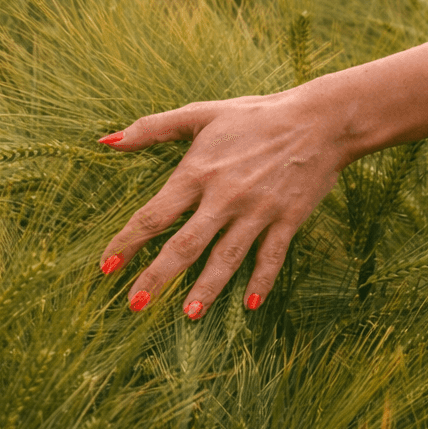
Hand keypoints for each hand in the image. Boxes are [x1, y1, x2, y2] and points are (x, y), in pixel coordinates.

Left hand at [96, 87, 350, 317]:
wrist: (320, 119)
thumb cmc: (256, 116)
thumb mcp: (201, 114)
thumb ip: (152, 129)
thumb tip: (106, 141)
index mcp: (198, 172)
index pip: (154, 215)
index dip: (127, 243)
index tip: (107, 267)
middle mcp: (224, 196)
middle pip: (184, 244)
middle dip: (158, 277)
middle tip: (136, 304)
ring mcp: (257, 211)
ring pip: (227, 257)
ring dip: (207, 287)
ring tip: (189, 314)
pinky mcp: (287, 220)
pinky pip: (271, 257)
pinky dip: (261, 281)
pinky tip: (250, 305)